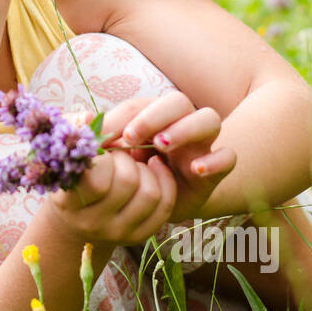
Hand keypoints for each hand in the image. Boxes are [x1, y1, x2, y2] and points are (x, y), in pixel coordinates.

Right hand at [49, 140, 177, 244]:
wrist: (79, 214)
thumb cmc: (75, 173)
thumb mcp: (69, 154)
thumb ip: (77, 131)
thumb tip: (89, 118)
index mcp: (68, 203)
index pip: (96, 181)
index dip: (105, 158)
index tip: (102, 150)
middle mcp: (91, 224)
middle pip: (128, 182)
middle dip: (127, 158)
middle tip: (120, 154)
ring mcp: (117, 233)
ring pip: (150, 193)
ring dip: (146, 170)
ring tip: (135, 163)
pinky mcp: (140, 235)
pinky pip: (164, 205)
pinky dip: (164, 181)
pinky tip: (153, 169)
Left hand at [100, 92, 236, 220]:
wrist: (148, 209)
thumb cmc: (127, 175)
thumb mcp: (109, 160)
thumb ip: (97, 140)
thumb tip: (83, 121)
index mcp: (151, 119)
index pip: (143, 104)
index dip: (125, 116)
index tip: (107, 137)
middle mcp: (179, 125)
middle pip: (179, 101)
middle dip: (155, 115)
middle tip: (133, 138)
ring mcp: (199, 145)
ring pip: (210, 118)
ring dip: (185, 128)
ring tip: (161, 145)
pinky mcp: (213, 171)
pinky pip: (228, 157)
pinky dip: (216, 160)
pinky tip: (195, 169)